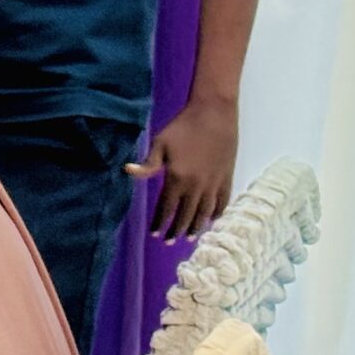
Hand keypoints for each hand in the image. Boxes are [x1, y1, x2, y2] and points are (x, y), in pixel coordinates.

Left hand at [127, 96, 238, 243]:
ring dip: (196, 227)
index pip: (167, 208)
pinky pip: (223, 202)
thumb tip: (127, 171)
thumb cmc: (183, 126)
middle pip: (186, 215)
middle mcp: (197, 186)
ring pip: (205, 212)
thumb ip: (147, 164)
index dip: (160, 222)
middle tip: (168, 241)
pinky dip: (217, 214)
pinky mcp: (227, 177)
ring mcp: (214, 182)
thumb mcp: (160, 143)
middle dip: (176, 230)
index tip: (154, 234)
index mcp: (178, 179)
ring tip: (189, 238)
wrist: (213, 113)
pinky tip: (211, 220)